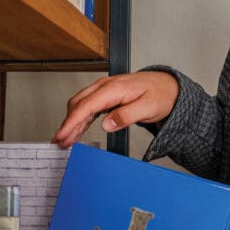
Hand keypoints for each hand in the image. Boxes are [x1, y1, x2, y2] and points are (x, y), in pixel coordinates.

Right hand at [51, 72, 178, 147]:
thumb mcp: (148, 107)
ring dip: (72, 122)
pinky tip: (77, 130)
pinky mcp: (107, 96)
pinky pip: (89, 107)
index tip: (62, 135)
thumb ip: (126, 116)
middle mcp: (106, 87)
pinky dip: (80, 119)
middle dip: (67, 123)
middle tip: (61, 142)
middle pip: (78, 104)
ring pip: (81, 105)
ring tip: (65, 140)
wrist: (169, 87)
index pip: (86, 106)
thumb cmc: (161, 94)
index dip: (72, 122)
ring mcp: (105, 90)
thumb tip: (106, 124)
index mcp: (114, 88)